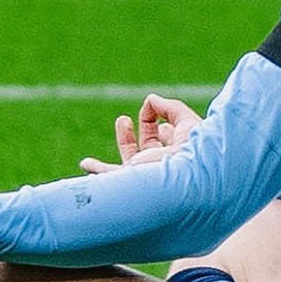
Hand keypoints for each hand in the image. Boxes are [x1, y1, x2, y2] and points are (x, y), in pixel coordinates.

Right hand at [78, 93, 204, 175]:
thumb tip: (150, 99)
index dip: (160, 118)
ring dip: (125, 140)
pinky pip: (110, 178)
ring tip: (122, 120)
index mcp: (181, 153)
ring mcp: (146, 175)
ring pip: (131, 158)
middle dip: (146, 127)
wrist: (185, 176)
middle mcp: (163, 166)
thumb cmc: (194, 150)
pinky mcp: (130, 181)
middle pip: (151, 145)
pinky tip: (86, 164)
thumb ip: (169, 107)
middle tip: (137, 113)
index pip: (168, 135)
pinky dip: (98, 169)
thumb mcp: (186, 122)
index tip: (152, 106)